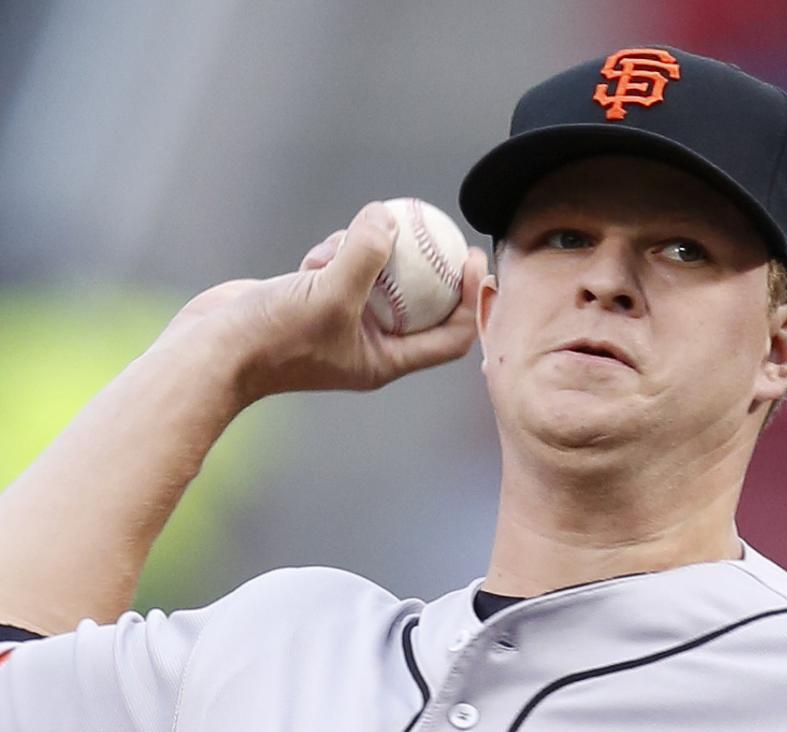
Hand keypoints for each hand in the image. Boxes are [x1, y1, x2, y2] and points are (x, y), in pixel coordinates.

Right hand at [155, 201, 486, 405]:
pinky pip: (341, 268)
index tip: (474, 259)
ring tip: (341, 251)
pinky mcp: (314, 300)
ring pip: (377, 277)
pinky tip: (315, 257)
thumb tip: (388, 216)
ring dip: (366, 253)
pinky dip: (334, 254)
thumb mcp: (329, 291)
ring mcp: (341, 322)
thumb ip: (364, 254)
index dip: (469, 300)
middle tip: (441, 227)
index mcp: (385, 361)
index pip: (448, 336)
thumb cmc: (274, 336)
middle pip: (421, 303)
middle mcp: (369, 345)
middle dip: (430, 267)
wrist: (213, 350)